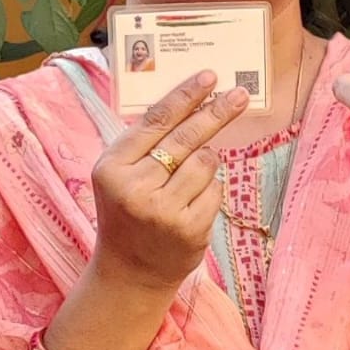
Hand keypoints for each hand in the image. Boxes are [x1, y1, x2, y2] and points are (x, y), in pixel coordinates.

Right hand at [89, 72, 249, 293]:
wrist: (129, 272)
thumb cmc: (127, 213)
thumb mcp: (118, 176)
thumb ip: (142, 144)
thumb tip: (187, 103)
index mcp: (111, 167)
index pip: (154, 121)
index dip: (184, 96)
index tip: (209, 78)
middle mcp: (134, 187)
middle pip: (185, 137)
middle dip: (215, 113)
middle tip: (238, 95)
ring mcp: (162, 210)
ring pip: (206, 163)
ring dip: (206, 163)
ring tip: (189, 180)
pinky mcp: (188, 229)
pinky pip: (215, 191)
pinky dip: (210, 191)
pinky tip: (192, 204)